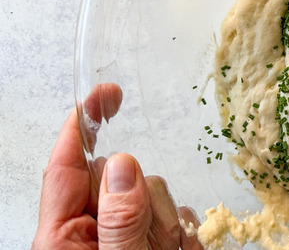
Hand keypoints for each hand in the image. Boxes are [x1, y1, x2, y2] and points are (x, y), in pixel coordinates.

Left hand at [32, 83, 201, 249]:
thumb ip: (121, 220)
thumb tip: (123, 165)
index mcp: (64, 236)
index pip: (65, 166)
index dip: (82, 124)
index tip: (103, 93)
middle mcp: (91, 229)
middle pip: (121, 178)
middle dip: (148, 199)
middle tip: (157, 239)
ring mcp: (122, 234)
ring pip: (153, 193)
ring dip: (168, 223)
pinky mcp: (149, 241)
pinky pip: (175, 216)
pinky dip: (185, 232)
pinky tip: (183, 249)